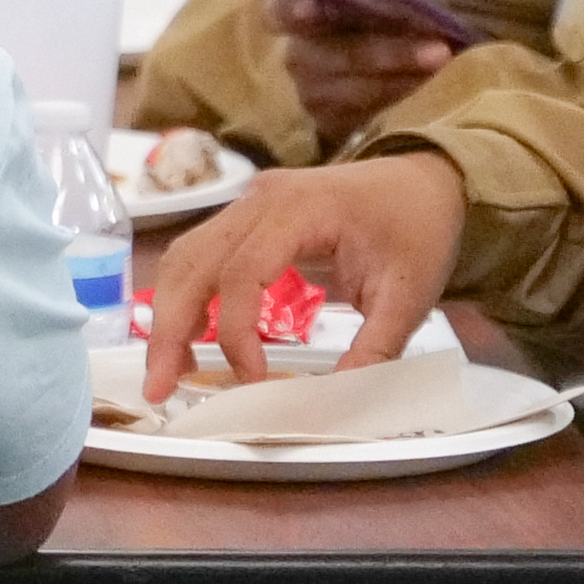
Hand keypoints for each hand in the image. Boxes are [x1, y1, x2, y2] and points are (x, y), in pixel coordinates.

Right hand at [140, 150, 465, 400]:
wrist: (426, 180)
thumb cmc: (418, 230)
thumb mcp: (408, 295)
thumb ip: (373, 349)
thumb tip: (334, 403)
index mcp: (298, 210)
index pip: (240, 274)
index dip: (235, 333)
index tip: (253, 379)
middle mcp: (259, 200)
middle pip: (192, 261)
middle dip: (169, 328)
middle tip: (157, 386)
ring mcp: (248, 203)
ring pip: (185, 255)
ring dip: (169, 312)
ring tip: (168, 368)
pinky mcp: (247, 216)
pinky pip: (201, 253)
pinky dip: (186, 295)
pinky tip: (190, 336)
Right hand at [271, 0, 457, 149]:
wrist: (390, 53)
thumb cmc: (375, 7)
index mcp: (294, 9)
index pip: (277, 11)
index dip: (289, 10)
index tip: (310, 7)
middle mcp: (297, 53)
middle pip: (329, 57)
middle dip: (383, 53)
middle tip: (437, 50)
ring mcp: (311, 92)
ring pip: (352, 90)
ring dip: (400, 77)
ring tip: (441, 63)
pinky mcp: (331, 122)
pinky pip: (364, 114)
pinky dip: (399, 96)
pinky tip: (425, 83)